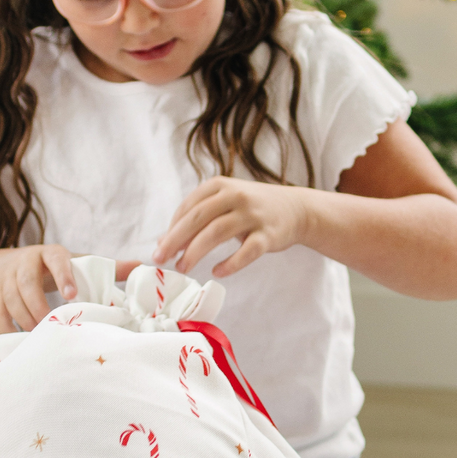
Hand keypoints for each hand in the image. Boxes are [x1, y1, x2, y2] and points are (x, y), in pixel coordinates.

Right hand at [0, 247, 134, 333]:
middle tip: (52, 325)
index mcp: (48, 253)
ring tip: (40, 337)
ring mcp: (6, 279)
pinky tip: (21, 342)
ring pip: (10, 300)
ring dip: (25, 320)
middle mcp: (24, 263)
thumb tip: (140, 265)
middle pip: (26, 283)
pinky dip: (8, 329)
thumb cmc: (52, 267)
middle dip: (38, 305)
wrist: (7, 266)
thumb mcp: (75, 262)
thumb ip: (107, 266)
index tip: (73, 296)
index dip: (63, 276)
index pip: (56, 260)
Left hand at [154, 177, 310, 276]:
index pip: (188, 208)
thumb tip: (163, 240)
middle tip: (161, 259)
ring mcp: (252, 215)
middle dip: (175, 240)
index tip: (161, 248)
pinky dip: (230, 263)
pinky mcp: (268, 235)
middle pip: (198, 218)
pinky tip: (217, 272)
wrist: (296, 209)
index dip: (171, 229)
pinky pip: (246, 251)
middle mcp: (235, 196)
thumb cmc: (252, 209)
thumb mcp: (224, 204)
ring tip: (183, 267)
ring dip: (195, 252)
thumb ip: (196, 218)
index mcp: (220, 186)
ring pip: (216, 233)